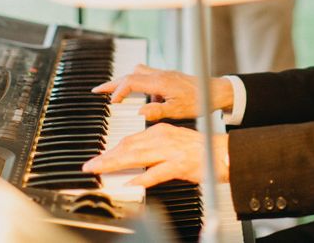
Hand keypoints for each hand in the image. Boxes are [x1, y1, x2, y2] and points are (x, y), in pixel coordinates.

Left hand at [82, 123, 229, 187]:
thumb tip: (134, 162)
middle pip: (128, 147)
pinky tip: (130, 182)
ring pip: (137, 156)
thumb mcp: (172, 143)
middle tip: (90, 165)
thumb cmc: (199, 150)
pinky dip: (142, 178)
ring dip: (116, 164)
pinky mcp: (179, 165)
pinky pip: (156, 172)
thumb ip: (153, 151)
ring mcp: (170, 151)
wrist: (223, 153)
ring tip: (100, 170)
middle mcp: (162, 138)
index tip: (98, 158)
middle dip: (107, 157)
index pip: (130, 140)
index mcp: (160, 131)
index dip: (111, 150)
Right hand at [92, 64, 232, 121]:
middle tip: (98, 90)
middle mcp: (160, 74)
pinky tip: (140, 95)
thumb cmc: (199, 101)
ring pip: (138, 72)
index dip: (118, 91)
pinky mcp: (168, 76)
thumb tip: (139, 111)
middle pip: (130, 74)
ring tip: (114, 91)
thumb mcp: (178, 111)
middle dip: (113, 82)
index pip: (131, 82)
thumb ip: (157, 111)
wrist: (215, 91)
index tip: (111, 103)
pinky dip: (137, 81)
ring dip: (125, 80)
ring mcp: (163, 74)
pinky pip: (147, 75)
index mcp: (160, 82)